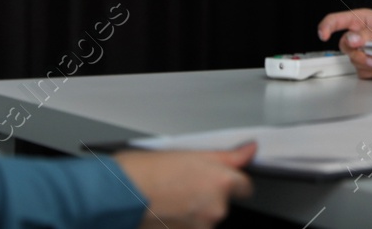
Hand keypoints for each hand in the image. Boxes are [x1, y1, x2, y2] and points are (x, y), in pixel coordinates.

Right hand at [112, 143, 254, 228]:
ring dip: (194, 210)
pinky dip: (182, 221)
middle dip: (208, 195)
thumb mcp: (192, 153)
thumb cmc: (149, 170)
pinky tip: (168, 210)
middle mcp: (216, 207)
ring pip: (206, 218)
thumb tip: (250, 150)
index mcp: (221, 182)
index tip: (222, 179)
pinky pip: (191, 227)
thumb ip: (228, 156)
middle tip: (185, 184)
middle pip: (223, 203)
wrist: (121, 193)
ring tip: (172, 196)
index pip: (245, 186)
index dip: (232, 181)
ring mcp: (201, 226)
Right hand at [317, 8, 371, 78]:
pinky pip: (362, 72)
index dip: (326, 26)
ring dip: (370, 63)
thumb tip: (350, 39)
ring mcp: (363, 51)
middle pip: (344, 45)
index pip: (337, 20)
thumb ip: (368, 35)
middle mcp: (360, 35)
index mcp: (363, 20)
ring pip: (353, 61)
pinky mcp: (368, 66)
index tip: (322, 34)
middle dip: (358, 54)